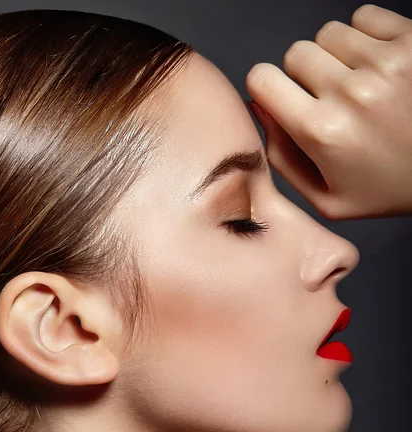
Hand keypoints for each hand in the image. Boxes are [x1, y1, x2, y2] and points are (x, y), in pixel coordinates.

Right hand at [246, 4, 411, 219]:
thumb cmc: (389, 188)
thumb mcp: (327, 198)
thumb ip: (282, 156)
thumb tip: (258, 105)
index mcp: (322, 131)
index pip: (261, 78)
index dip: (267, 88)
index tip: (281, 99)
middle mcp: (351, 91)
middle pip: (295, 53)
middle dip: (303, 75)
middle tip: (328, 100)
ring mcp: (386, 62)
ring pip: (329, 33)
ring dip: (335, 56)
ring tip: (357, 86)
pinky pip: (364, 17)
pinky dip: (365, 38)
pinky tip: (377, 69)